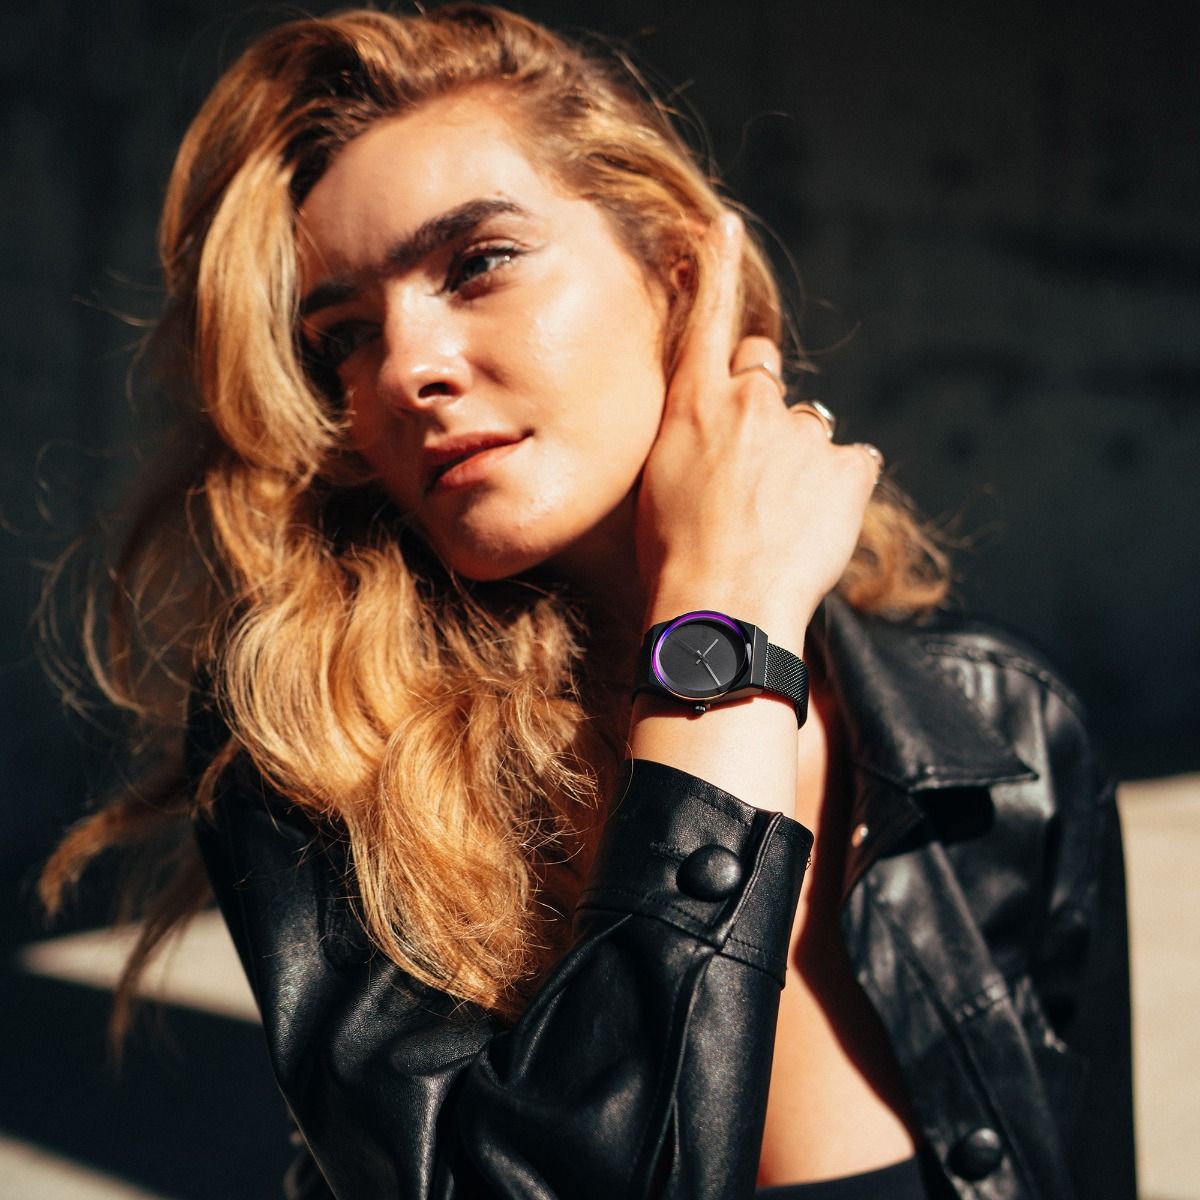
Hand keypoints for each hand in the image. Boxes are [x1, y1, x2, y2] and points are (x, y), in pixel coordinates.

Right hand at [635, 213, 880, 649]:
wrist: (720, 607)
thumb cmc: (671, 557)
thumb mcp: (655, 484)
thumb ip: (691, 437)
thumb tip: (720, 432)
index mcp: (695, 402)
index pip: (707, 314)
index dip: (716, 266)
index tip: (723, 225)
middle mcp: (751, 401)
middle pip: (765, 369)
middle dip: (761, 399)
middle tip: (752, 460)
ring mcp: (805, 433)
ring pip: (810, 428)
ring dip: (800, 459)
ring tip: (779, 518)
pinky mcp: (849, 468)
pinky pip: (854, 463)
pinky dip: (842, 488)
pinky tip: (817, 525)